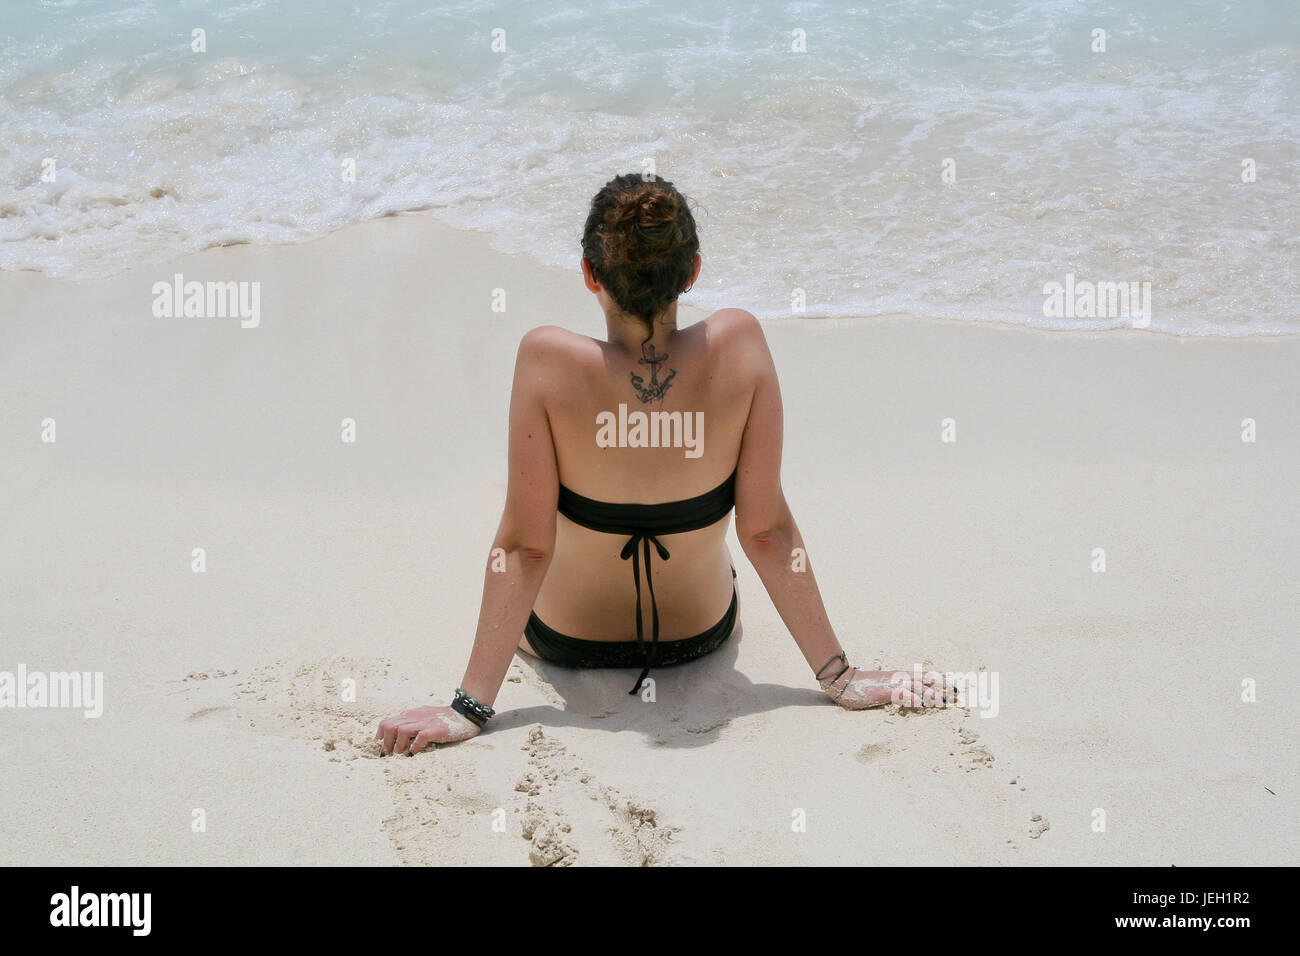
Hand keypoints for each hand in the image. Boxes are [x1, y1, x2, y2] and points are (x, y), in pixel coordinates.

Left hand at [375, 705, 479, 754]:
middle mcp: (415, 716)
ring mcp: (426, 722)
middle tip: (387, 755)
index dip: (379, 736)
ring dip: (397, 745)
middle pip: (389, 726)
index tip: (379, 747)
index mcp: (410, 714)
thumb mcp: (423, 717)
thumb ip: (411, 723)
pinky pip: (420, 737)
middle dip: (385, 743)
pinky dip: (414, 747)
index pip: (386, 722)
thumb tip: (396, 738)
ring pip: (401, 731)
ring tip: (400, 755)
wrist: (464, 714)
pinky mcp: (436, 729)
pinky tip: (414, 753)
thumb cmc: (444, 719)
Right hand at [822, 668, 957, 709]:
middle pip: (926, 681)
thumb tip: (909, 695)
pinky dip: (915, 700)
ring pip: (918, 688)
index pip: (925, 676)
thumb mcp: (884, 686)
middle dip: (942, 687)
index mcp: (901, 675)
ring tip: (946, 701)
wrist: (845, 682)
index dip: (940, 681)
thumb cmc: (863, 686)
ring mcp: (893, 684)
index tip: (953, 686)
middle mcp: (900, 678)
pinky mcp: (886, 692)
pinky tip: (924, 705)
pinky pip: (903, 695)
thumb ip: (897, 689)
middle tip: (957, 695)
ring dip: (933, 695)